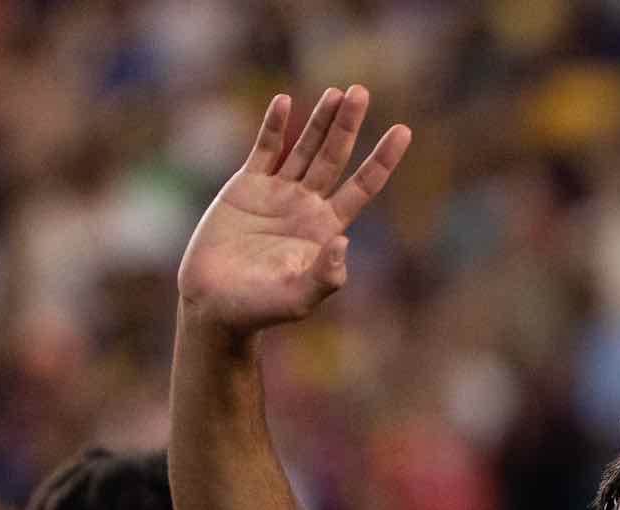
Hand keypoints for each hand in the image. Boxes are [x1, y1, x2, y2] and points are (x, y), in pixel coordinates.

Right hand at [177, 86, 410, 330]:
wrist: (214, 304)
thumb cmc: (261, 308)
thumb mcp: (300, 297)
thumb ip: (326, 275)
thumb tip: (344, 241)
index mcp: (326, 229)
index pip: (363, 187)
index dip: (382, 159)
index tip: (404, 131)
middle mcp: (307, 206)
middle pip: (335, 157)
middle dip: (349, 125)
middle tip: (361, 91)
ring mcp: (278, 193)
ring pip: (304, 148)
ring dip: (319, 120)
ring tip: (337, 92)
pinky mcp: (246, 187)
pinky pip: (264, 150)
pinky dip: (273, 127)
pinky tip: (285, 103)